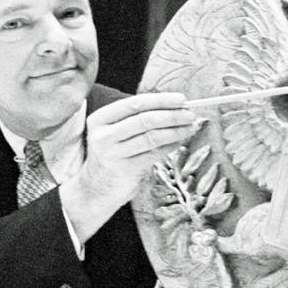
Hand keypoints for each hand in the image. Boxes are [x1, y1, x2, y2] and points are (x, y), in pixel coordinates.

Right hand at [61, 93, 198, 239]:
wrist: (96, 189)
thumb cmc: (113, 155)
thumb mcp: (115, 132)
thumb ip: (136, 118)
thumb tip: (174, 106)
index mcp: (100, 119)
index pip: (134, 103)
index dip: (160, 100)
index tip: (181, 99)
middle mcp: (103, 135)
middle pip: (145, 119)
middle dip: (172, 115)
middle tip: (190, 114)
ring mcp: (113, 154)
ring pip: (152, 137)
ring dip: (176, 130)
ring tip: (191, 126)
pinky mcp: (126, 170)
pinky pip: (155, 154)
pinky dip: (171, 145)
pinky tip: (180, 140)